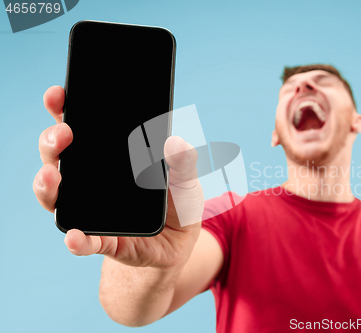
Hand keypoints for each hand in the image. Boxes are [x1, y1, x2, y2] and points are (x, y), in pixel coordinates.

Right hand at [33, 86, 203, 268]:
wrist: (180, 243)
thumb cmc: (180, 203)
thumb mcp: (188, 178)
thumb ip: (184, 161)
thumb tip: (175, 141)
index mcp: (111, 158)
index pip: (81, 128)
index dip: (64, 109)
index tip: (59, 94)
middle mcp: (92, 181)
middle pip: (60, 156)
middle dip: (52, 142)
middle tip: (63, 134)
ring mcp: (92, 211)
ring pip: (58, 196)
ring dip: (48, 185)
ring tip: (53, 175)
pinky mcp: (104, 242)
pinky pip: (85, 241)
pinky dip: (77, 240)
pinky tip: (74, 236)